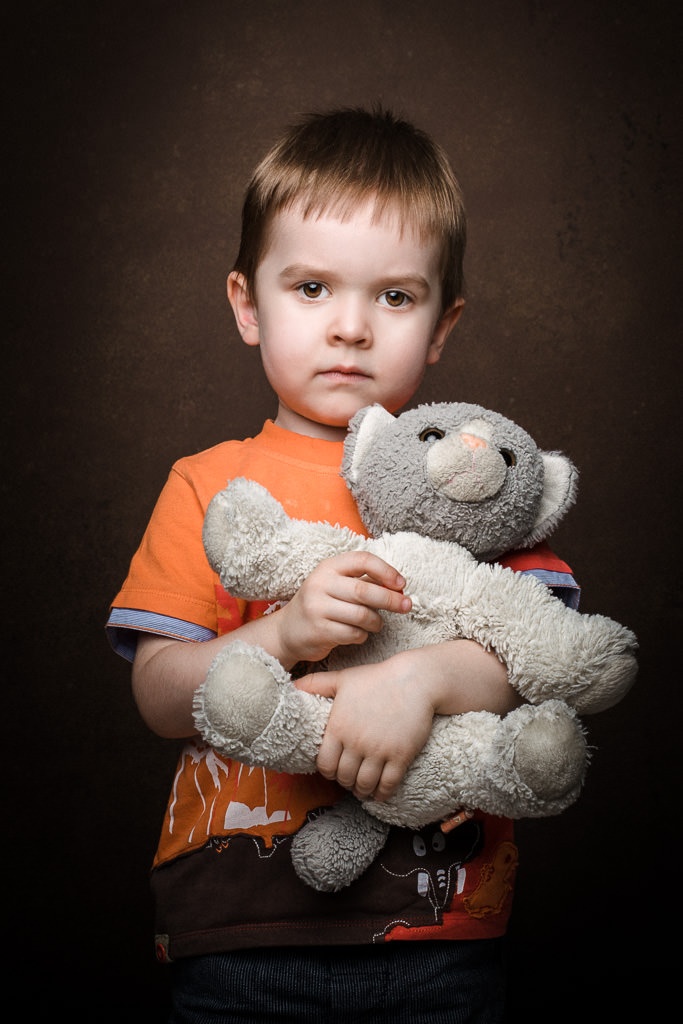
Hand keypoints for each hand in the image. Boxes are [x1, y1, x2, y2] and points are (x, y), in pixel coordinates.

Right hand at [274, 551, 410, 667]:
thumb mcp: (336, 585)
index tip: (401, 584)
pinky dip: (363, 635)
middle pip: (365, 590)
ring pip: (362, 615)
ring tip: (376, 623)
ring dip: (376, 622)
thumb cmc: (321, 605)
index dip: (386, 571)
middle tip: (406, 606)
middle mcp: (320, 584)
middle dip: (391, 599)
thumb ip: (364, 581)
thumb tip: (399, 586)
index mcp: (328, 567)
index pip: (363, 560)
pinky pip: (354, 634)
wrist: (287, 631)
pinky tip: (359, 633)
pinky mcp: (319, 631)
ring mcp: (317, 608)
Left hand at [295, 650, 435, 802]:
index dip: (327, 771)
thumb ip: (316, 683)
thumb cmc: (377, 678)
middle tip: (349, 780)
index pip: (324, 764)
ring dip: (362, 791)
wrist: (414, 679)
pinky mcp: (400, 756)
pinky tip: (381, 793)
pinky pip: (387, 784)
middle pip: (344, 777)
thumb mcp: (343, 678)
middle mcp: (356, 742)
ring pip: (364, 784)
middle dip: (345, 782)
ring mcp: (379, 751)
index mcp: (339, 727)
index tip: (334, 770)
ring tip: (363, 789)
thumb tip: (293, 685)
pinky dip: (382, 794)